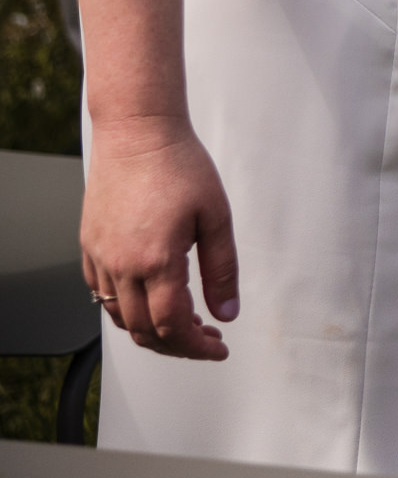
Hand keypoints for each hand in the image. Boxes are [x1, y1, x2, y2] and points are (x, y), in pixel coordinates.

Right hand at [81, 118, 238, 359]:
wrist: (138, 130)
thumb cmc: (177, 162)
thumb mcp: (215, 215)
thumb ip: (222, 269)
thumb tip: (228, 311)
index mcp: (156, 260)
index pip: (173, 327)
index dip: (197, 347)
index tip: (217, 347)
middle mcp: (121, 265)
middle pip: (144, 332)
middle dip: (178, 345)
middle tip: (205, 337)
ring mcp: (100, 257)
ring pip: (120, 318)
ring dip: (152, 329)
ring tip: (183, 320)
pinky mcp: (89, 246)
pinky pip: (102, 295)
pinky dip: (126, 309)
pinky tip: (150, 297)